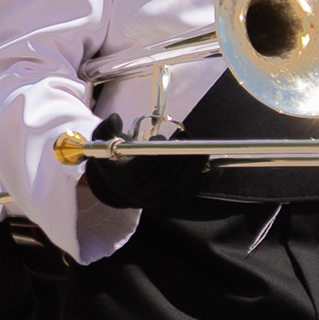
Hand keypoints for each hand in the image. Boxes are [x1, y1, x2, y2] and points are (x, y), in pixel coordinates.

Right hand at [81, 116, 201, 209]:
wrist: (117, 185)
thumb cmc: (114, 158)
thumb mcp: (104, 142)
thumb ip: (107, 129)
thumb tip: (117, 117)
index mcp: (123, 178)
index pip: (140, 171)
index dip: (152, 156)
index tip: (160, 137)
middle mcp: (141, 193)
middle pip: (163, 180)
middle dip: (178, 158)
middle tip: (187, 137)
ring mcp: (159, 199)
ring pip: (180, 186)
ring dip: (195, 167)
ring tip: (203, 148)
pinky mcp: (173, 201)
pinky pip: (191, 191)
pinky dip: (204, 179)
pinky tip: (214, 166)